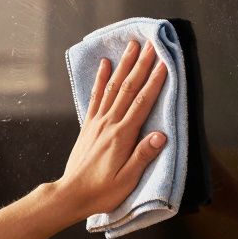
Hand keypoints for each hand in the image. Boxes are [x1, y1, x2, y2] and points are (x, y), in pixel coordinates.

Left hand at [53, 39, 168, 221]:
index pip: (142, 102)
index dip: (155, 81)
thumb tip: (161, 135)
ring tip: (133, 46)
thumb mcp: (127, 179)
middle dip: (142, 64)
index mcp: (122, 136)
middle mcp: (109, 123)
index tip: (165, 62)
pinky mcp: (89, 125)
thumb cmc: (102, 191)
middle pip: (128, 88)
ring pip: (113, 87)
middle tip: (152, 44)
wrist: (72, 194)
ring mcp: (97, 122)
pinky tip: (105, 64)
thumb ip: (143, 156)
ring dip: (124, 65)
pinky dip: (101, 79)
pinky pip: (96, 97)